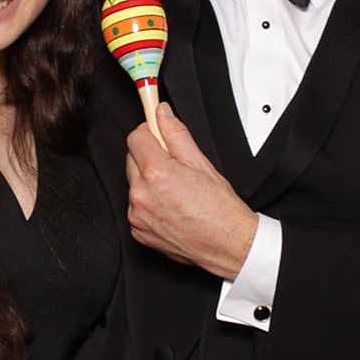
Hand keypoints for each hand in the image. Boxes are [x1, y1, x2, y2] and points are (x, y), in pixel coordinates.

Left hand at [125, 106, 258, 279]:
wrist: (227, 244)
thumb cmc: (220, 210)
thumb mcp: (201, 164)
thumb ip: (177, 135)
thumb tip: (162, 115)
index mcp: (157, 174)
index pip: (136, 137)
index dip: (149, 132)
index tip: (157, 133)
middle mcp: (142, 195)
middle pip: (132, 159)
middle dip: (150, 157)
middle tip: (174, 167)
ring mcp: (137, 215)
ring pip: (134, 184)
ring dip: (148, 182)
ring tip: (175, 191)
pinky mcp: (137, 231)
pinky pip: (135, 208)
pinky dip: (148, 204)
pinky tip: (169, 207)